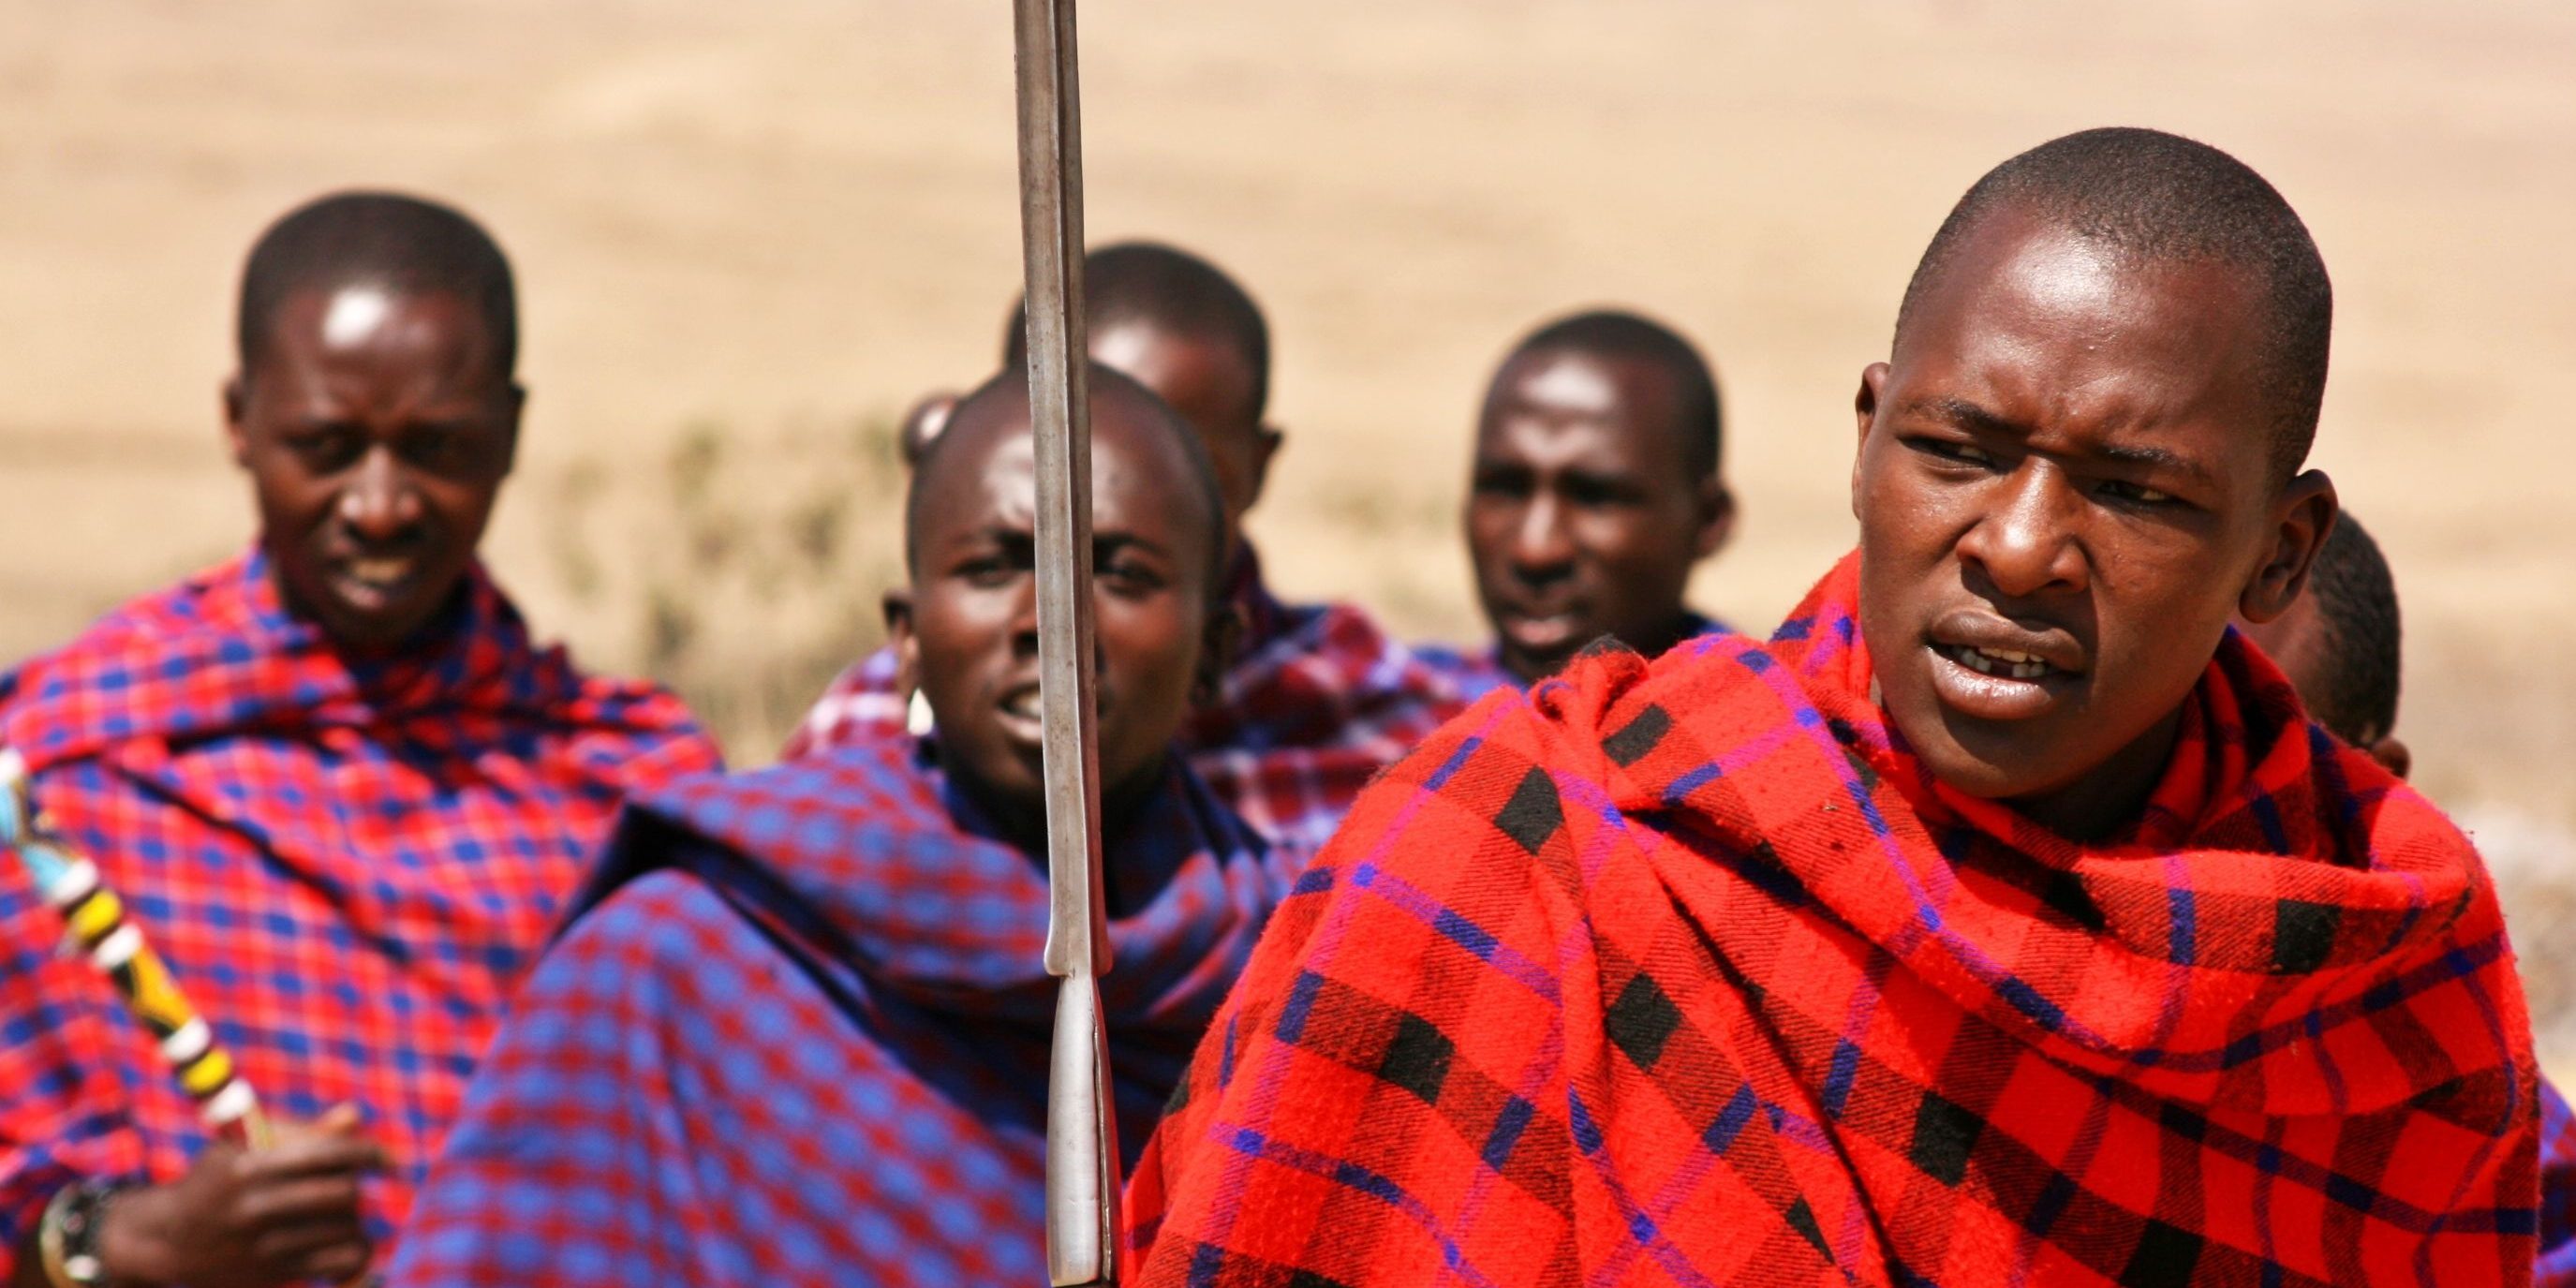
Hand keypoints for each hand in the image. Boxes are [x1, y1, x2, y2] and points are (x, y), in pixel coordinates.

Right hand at [98, 1105, 386, 1285]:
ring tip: (335, 1216)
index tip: (384, 1159)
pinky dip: (356, 1253)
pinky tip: (347, 1245)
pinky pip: (341, 1262)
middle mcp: (256, 1207)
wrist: (168, 1240)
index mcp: (250, 1167)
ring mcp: (264, 1245)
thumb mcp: (245, 1147)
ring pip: (347, 1227)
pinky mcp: (273, 1274)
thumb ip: (302, 1132)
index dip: (366, 1152)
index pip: (326, 1154)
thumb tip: (354, 1115)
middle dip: (354, 1186)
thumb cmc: (220, 1180)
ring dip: (351, 1219)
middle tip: (347, 1187)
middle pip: (344, 1192)